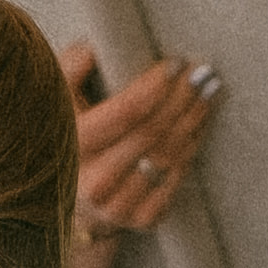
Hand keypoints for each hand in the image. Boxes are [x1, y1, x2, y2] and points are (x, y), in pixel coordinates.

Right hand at [68, 47, 218, 257]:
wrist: (69, 200)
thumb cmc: (69, 136)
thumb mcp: (56, 99)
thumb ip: (69, 68)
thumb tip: (95, 48)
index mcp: (73, 147)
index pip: (125, 113)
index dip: (155, 87)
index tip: (175, 63)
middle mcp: (94, 181)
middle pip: (153, 132)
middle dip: (183, 97)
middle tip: (203, 72)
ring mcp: (119, 205)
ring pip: (169, 155)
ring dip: (194, 120)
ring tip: (210, 91)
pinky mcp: (141, 219)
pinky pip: (177, 178)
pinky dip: (192, 147)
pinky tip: (201, 123)